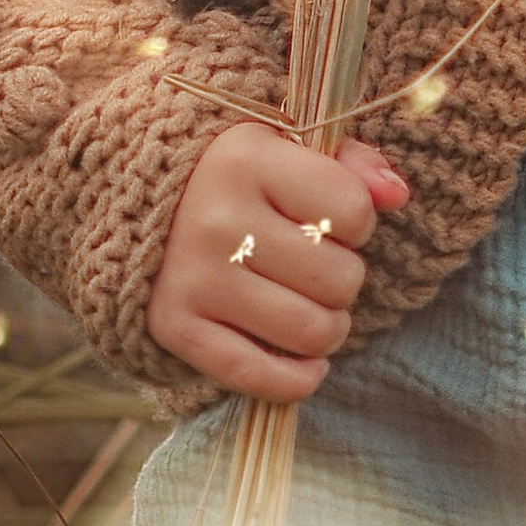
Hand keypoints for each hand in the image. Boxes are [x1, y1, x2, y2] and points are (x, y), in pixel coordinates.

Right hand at [146, 120, 408, 400]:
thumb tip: (398, 194)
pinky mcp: (175, 327)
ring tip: (313, 307)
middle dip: (344, 279)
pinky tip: (306, 362)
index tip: (334, 218)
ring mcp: (194, 277)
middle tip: (322, 267)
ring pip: (310, 332)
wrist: (128, 199)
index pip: (352, 210)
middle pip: (338, 279)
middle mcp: (218, 217)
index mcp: (247, 157)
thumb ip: (349, 164)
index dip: (359, 221)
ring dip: (329, 329)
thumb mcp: (284, 145)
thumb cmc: (231, 173)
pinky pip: (260, 377)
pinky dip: (298, 379)